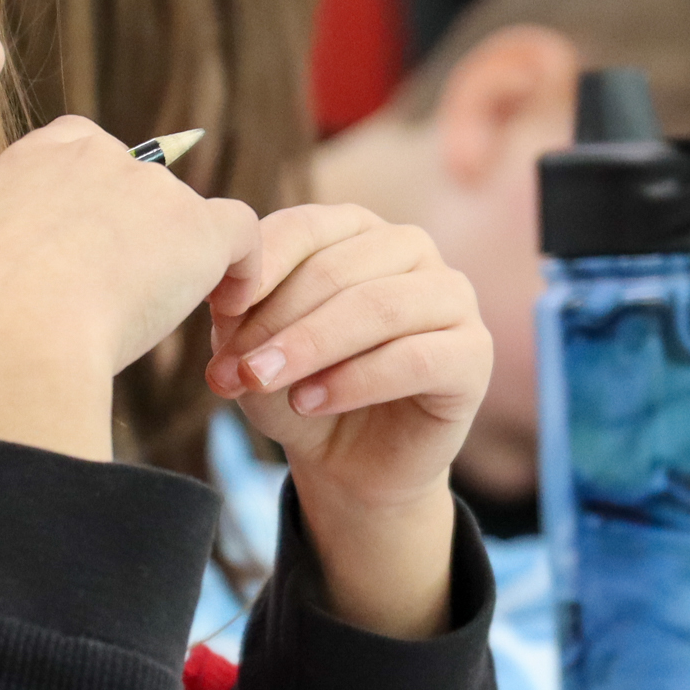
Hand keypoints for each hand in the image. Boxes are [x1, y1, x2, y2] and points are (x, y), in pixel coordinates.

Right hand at [0, 117, 259, 458]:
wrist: (12, 333)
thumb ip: (13, 240)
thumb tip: (33, 269)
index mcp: (36, 156)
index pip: (85, 153)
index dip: (96, 203)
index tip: (89, 249)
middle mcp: (98, 154)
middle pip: (139, 189)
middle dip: (134, 240)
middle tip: (113, 300)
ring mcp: (151, 185)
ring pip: (183, 222)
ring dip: (172, 264)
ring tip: (138, 323)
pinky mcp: (196, 225)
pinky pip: (240, 233)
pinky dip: (241, 271)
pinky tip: (224, 307)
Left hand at [205, 205, 491, 638]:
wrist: (348, 462)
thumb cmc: (301, 386)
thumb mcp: (256, 345)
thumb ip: (239, 311)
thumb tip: (220, 289)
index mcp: (357, 229)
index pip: (305, 228)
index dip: (257, 270)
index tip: (215, 313)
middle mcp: (411, 249)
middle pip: (336, 270)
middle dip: (276, 321)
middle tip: (233, 368)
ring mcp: (452, 297)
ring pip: (378, 307)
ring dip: (311, 347)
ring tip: (263, 382)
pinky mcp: (473, 353)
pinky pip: (416, 357)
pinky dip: (356, 380)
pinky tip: (311, 402)